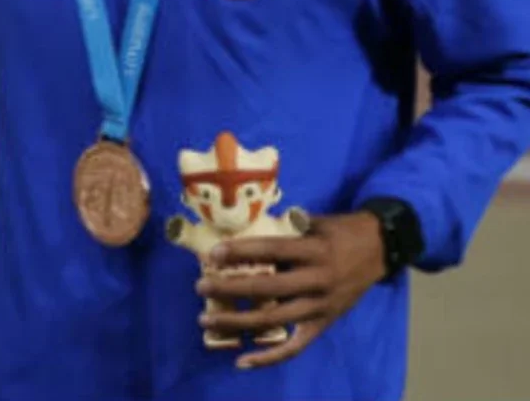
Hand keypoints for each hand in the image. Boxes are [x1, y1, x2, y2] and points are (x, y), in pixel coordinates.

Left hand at [198, 211, 384, 369]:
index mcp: (314, 250)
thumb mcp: (316, 220)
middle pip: (268, 288)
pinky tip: (242, 361)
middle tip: (201, 287)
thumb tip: (243, 221)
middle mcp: (318, 280)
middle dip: (231, 288)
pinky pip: (296, 346)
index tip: (213, 254)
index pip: (272, 251)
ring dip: (239, 322)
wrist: (381, 249)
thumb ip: (285, 224)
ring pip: (275, 320)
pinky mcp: (324, 324)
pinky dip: (269, 357)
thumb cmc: (340, 231)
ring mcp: (322, 306)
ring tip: (207, 321)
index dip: (241, 252)